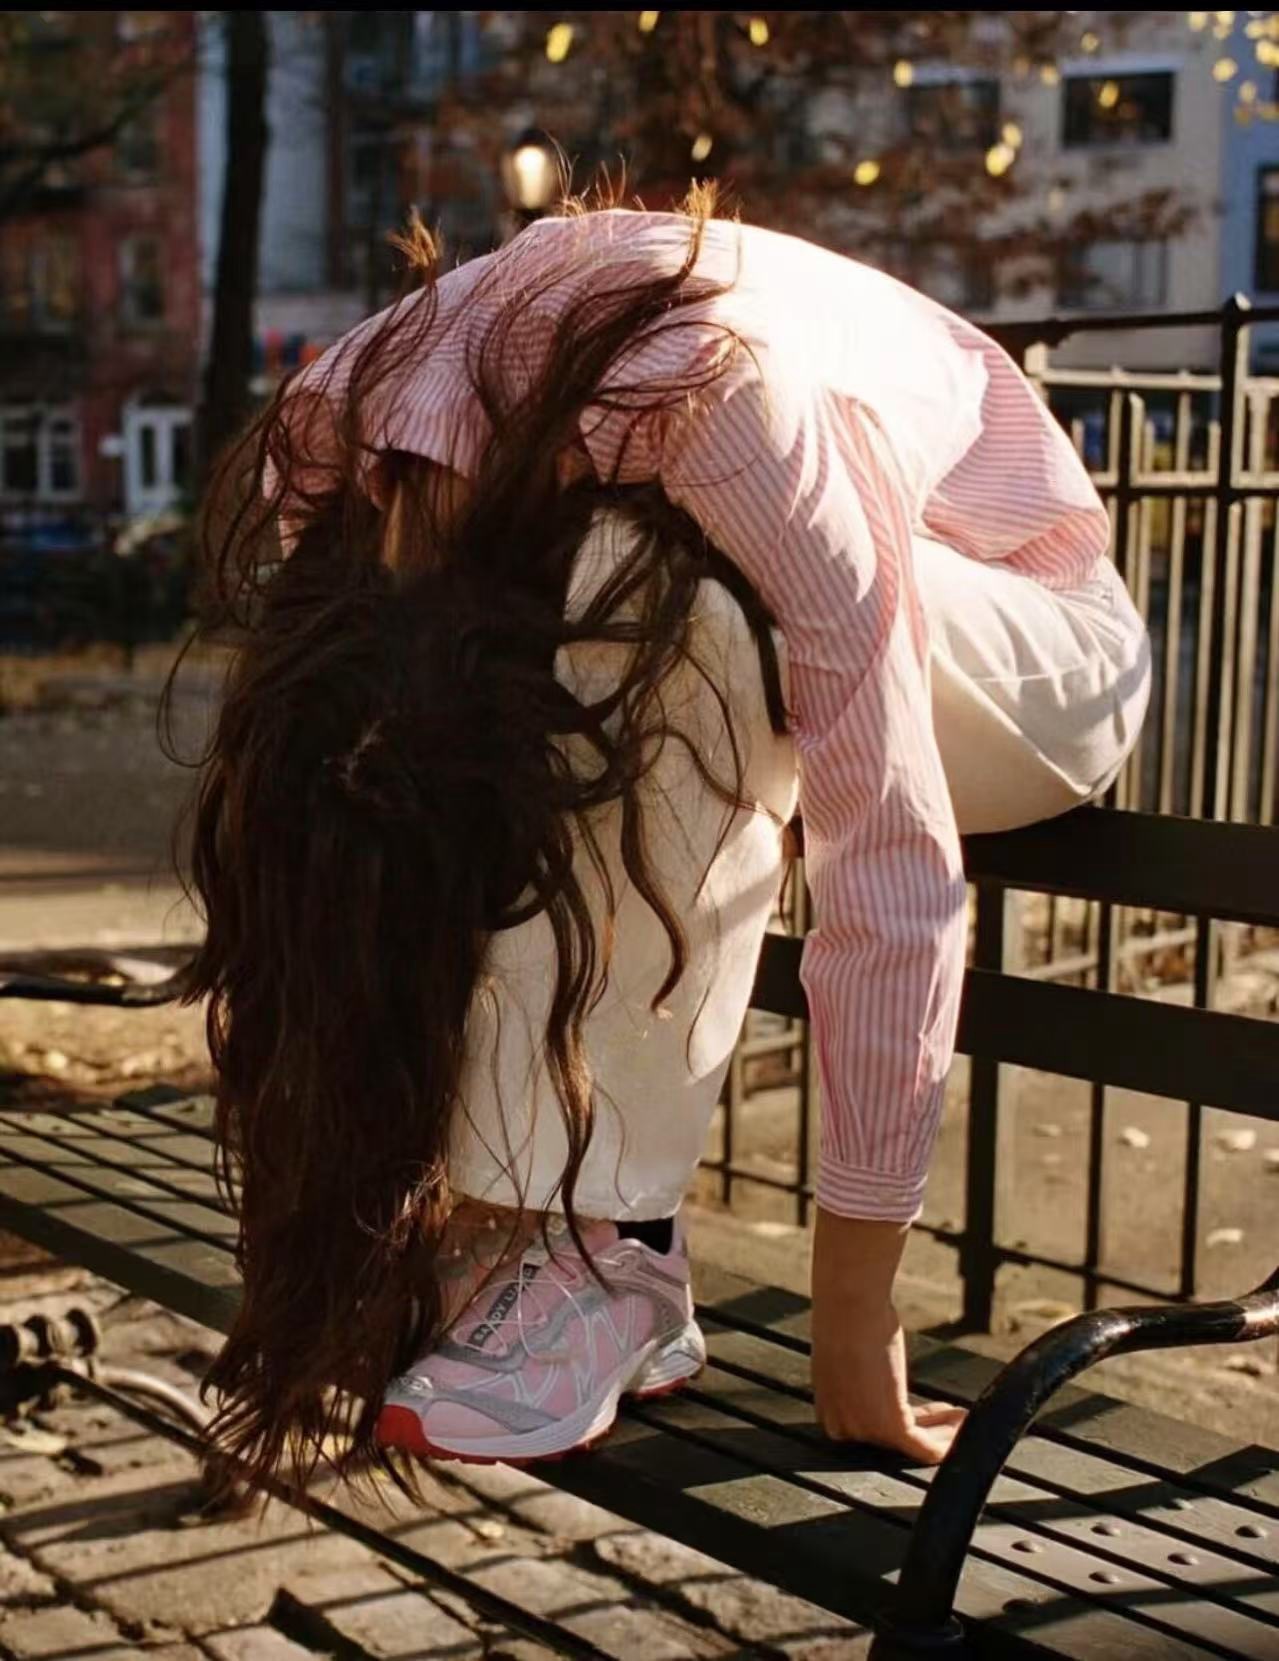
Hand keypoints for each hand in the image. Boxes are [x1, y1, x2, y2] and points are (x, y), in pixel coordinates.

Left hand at [810, 1206, 965, 1463]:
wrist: (849, 1302)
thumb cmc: (847, 1314)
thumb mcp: (848, 1353)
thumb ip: (858, 1376)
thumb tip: (873, 1372)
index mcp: (828, 1409)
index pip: (872, 1429)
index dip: (907, 1421)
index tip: (931, 1413)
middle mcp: (841, 1427)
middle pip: (894, 1442)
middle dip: (929, 1429)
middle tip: (952, 1418)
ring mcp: (863, 1430)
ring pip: (913, 1446)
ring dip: (944, 1433)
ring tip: (963, 1418)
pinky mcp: (889, 1426)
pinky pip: (926, 1448)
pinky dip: (948, 1441)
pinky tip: (964, 1424)